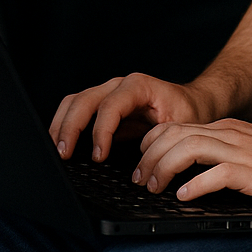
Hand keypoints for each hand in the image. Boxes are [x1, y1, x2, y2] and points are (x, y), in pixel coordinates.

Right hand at [48, 73, 215, 161]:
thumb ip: (160, 141)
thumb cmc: (188, 114)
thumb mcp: (180, 127)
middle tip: (64, 154)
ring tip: (57, 151)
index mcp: (138, 86)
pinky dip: (66, 125)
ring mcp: (108, 92)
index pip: (110, 106)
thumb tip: (141, 166)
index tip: (98, 157)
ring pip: (74, 101)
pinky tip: (62, 144)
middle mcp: (119, 85)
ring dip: (62, 125)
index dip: (100, 131)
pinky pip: (77, 109)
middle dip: (70, 127)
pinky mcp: (102, 104)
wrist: (194, 103)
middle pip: (84, 100)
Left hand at [132, 118, 251, 205]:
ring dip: (164, 168)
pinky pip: (216, 174)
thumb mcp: (249, 146)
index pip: (176, 125)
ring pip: (188, 149)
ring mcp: (241, 151)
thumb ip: (222, 149)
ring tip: (155, 187)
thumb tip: (190, 164)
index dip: (151, 142)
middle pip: (174, 135)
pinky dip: (195, 185)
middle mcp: (229, 134)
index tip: (141, 161)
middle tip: (140, 179)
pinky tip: (184, 196)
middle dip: (150, 157)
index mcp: (226, 128)